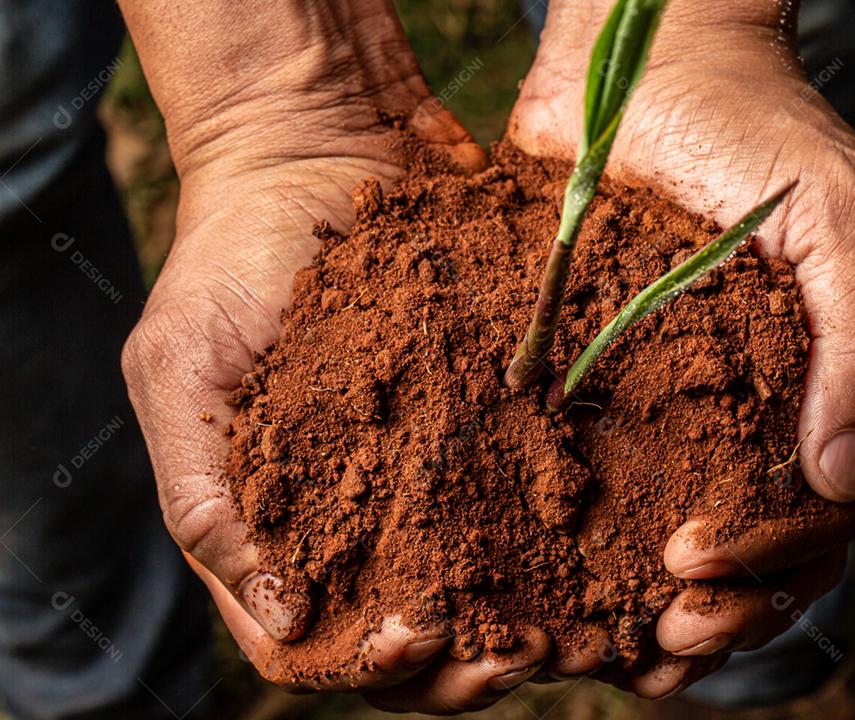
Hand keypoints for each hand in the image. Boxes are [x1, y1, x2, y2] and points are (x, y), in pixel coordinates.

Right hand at [119, 2, 569, 709]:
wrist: (319, 147)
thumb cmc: (232, 255)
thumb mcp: (181, 371)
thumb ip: (205, 497)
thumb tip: (286, 620)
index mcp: (270, 523)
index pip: (309, 645)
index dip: (363, 662)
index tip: (422, 631)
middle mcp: (350, 517)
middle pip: (403, 643)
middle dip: (458, 666)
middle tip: (520, 652)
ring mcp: (421, 476)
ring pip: (472, 592)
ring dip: (514, 625)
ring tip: (568, 627)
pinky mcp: (481, 424)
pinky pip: (522, 500)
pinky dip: (554, 546)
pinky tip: (598, 554)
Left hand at [509, 0, 854, 695]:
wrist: (646, 63)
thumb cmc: (756, 133)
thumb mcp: (842, 220)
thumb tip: (839, 481)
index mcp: (827, 388)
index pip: (822, 513)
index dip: (769, 560)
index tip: (692, 570)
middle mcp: (757, 409)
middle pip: (761, 545)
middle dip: (719, 605)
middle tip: (659, 638)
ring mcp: (680, 401)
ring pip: (688, 528)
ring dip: (662, 601)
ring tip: (619, 649)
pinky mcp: (602, 379)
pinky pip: (606, 474)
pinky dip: (594, 540)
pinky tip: (559, 585)